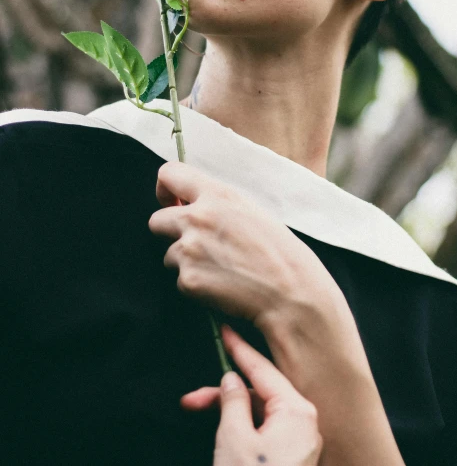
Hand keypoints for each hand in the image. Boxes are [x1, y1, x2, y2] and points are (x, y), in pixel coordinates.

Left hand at [149, 161, 333, 325]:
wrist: (290, 292)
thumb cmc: (279, 251)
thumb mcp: (251, 210)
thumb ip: (218, 204)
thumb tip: (190, 205)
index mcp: (217, 195)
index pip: (169, 174)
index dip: (165, 190)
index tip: (171, 202)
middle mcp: (198, 218)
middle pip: (156, 220)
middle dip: (169, 232)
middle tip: (193, 243)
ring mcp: (190, 250)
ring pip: (168, 254)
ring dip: (186, 261)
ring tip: (219, 268)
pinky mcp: (188, 280)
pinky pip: (180, 280)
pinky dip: (195, 285)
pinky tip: (221, 285)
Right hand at [182, 325, 322, 465]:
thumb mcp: (234, 437)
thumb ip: (233, 400)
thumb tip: (231, 380)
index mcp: (297, 410)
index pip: (264, 369)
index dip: (240, 349)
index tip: (224, 331)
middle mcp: (304, 422)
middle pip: (261, 391)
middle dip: (225, 390)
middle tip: (193, 395)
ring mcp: (300, 442)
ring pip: (260, 411)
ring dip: (228, 411)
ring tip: (195, 412)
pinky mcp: (291, 459)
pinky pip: (265, 429)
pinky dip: (241, 426)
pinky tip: (219, 429)